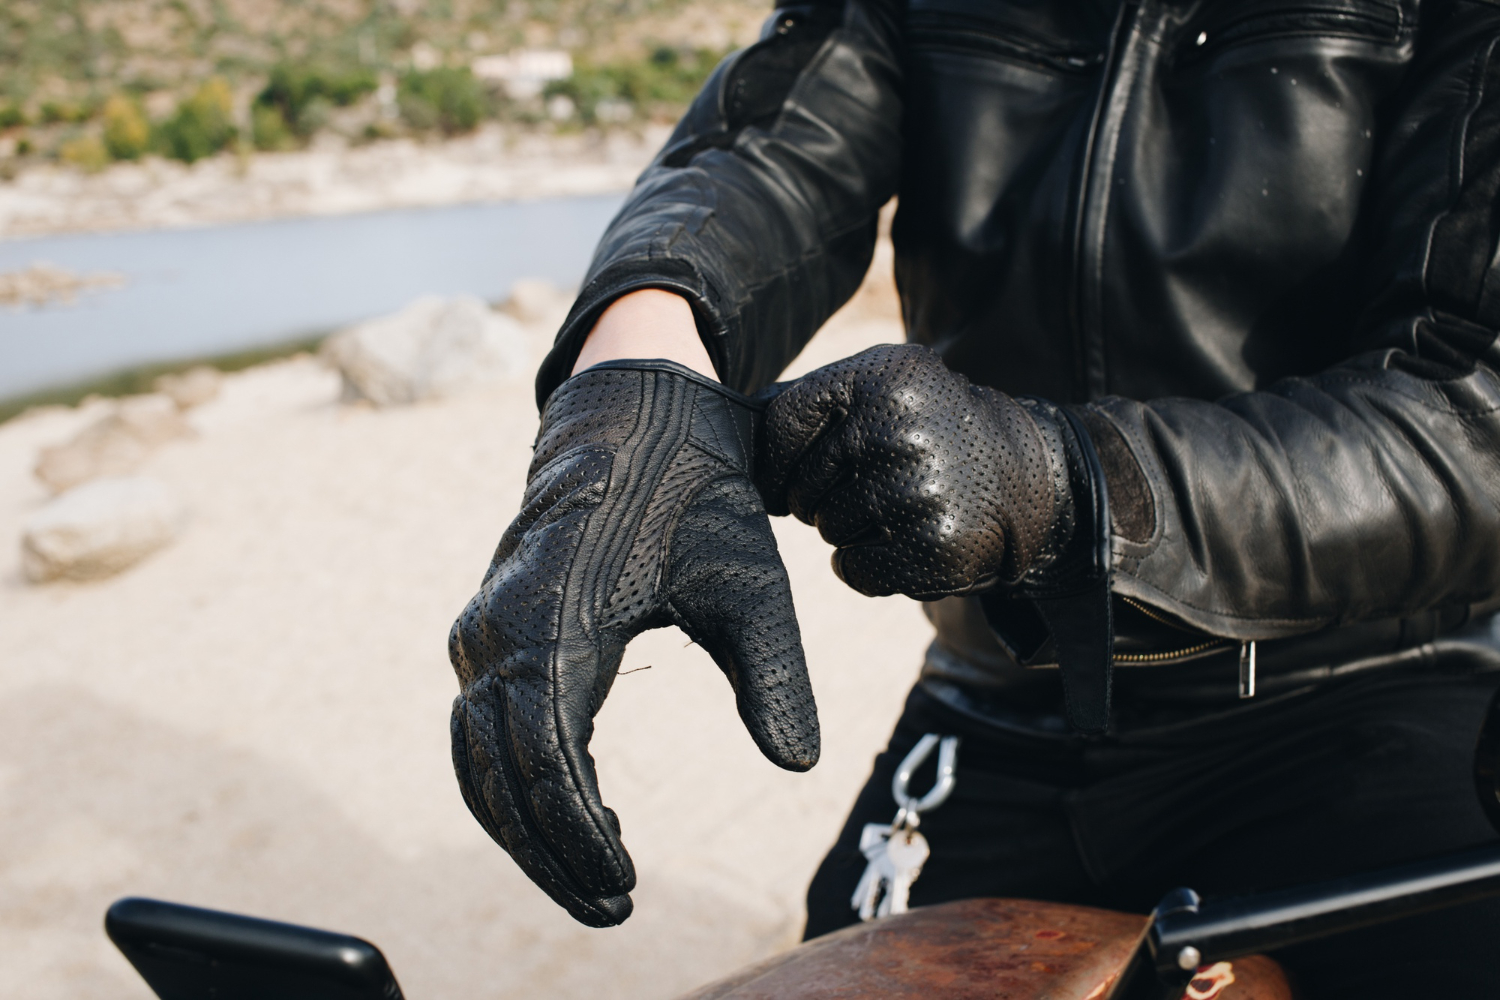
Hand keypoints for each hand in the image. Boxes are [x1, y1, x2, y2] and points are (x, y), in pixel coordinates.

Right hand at [449, 360, 817, 926]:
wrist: (634, 409)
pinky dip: (516, 782)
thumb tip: (798, 763)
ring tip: (592, 878)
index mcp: (554, 623)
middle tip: (609, 908)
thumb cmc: (694, 491)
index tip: (622, 892)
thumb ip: (770, 673)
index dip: (578, 841)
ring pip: (479, 761)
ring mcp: (483, 630)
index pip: (546, 765)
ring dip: (525, 828)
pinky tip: (578, 811)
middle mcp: (498, 632)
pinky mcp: (491, 627)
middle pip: (499, 778)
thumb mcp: (747, 580)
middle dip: (548, 854)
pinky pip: (483, 727)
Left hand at [756, 344, 1076, 599]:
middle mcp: (894, 430)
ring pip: (828, 530)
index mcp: (876, 379)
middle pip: (801, 487)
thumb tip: (731, 425)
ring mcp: (913, 491)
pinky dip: (870, 568)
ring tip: (905, 508)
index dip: (780, 461)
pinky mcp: (930, 547)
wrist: (1031, 477)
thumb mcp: (885, 388)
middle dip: (827, 496)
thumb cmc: (936, 432)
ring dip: (855, 530)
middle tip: (882, 485)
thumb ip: (812, 403)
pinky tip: (907, 544)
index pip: (780, 427)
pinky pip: (853, 571)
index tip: (798, 472)